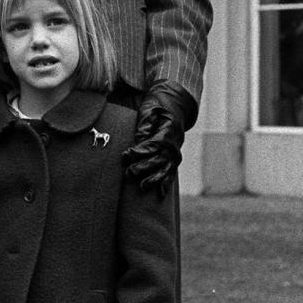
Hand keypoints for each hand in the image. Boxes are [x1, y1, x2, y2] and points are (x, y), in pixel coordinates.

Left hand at [122, 81, 195, 196]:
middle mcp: (173, 144)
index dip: (141, 151)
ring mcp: (174, 154)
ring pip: (165, 169)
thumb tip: (139, 139)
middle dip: (144, 167)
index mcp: (168, 130)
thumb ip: (145, 125)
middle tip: (129, 172)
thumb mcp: (150, 110)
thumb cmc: (157, 108)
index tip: (127, 154)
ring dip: (154, 179)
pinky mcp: (173, 160)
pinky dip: (165, 183)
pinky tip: (159, 194)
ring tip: (142, 186)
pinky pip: (170, 173)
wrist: (174, 108)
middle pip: (158, 159)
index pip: (153, 144)